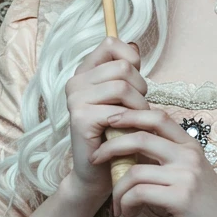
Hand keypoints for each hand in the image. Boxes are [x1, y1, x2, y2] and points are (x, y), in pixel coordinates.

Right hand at [64, 36, 148, 201]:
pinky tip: (128, 133)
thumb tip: (135, 45)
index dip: (131, 58)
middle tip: (138, 110)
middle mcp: (75, 82)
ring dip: (139, 107)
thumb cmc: (116, 134)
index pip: (111, 43)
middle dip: (141, 89)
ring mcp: (75, 99)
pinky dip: (132, 123)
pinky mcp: (81, 118)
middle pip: (123, 66)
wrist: (99, 173)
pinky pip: (118, 110)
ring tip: (135, 122)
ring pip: (123, 86)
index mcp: (85, 72)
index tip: (136, 82)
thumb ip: (126, 73)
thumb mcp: (124, 99)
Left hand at [89, 107, 216, 216]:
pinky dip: (126, 204)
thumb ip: (169, 157)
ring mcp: (186, 176)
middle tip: (95, 159)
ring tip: (117, 206)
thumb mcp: (191, 173)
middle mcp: (189, 155)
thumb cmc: (206, 205)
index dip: (130, 114)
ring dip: (117, 190)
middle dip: (111, 146)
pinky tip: (128, 214)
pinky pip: (139, 194)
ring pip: (134, 171)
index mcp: (190, 145)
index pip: (157, 116)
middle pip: (141, 137)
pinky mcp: (181, 198)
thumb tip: (133, 147)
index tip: (109, 121)